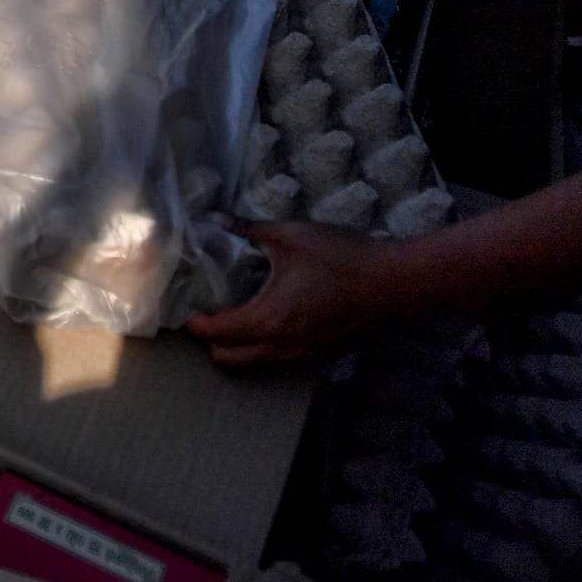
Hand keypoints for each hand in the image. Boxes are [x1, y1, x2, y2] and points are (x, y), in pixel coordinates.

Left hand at [184, 220, 395, 365]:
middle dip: (211, 343)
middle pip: (230, 360)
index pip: (218, 333)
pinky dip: (265, 349)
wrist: (397, 284)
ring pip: (257, 363)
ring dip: (238, 348)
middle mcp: (282, 346)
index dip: (195, 325)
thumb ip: (249, 228)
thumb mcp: (291, 235)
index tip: (185, 314)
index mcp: (268, 319)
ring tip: (233, 319)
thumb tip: (217, 217)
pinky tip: (270, 321)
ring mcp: (304, 355)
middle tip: (206, 316)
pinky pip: (281, 360)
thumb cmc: (342, 257)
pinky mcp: (323, 354)